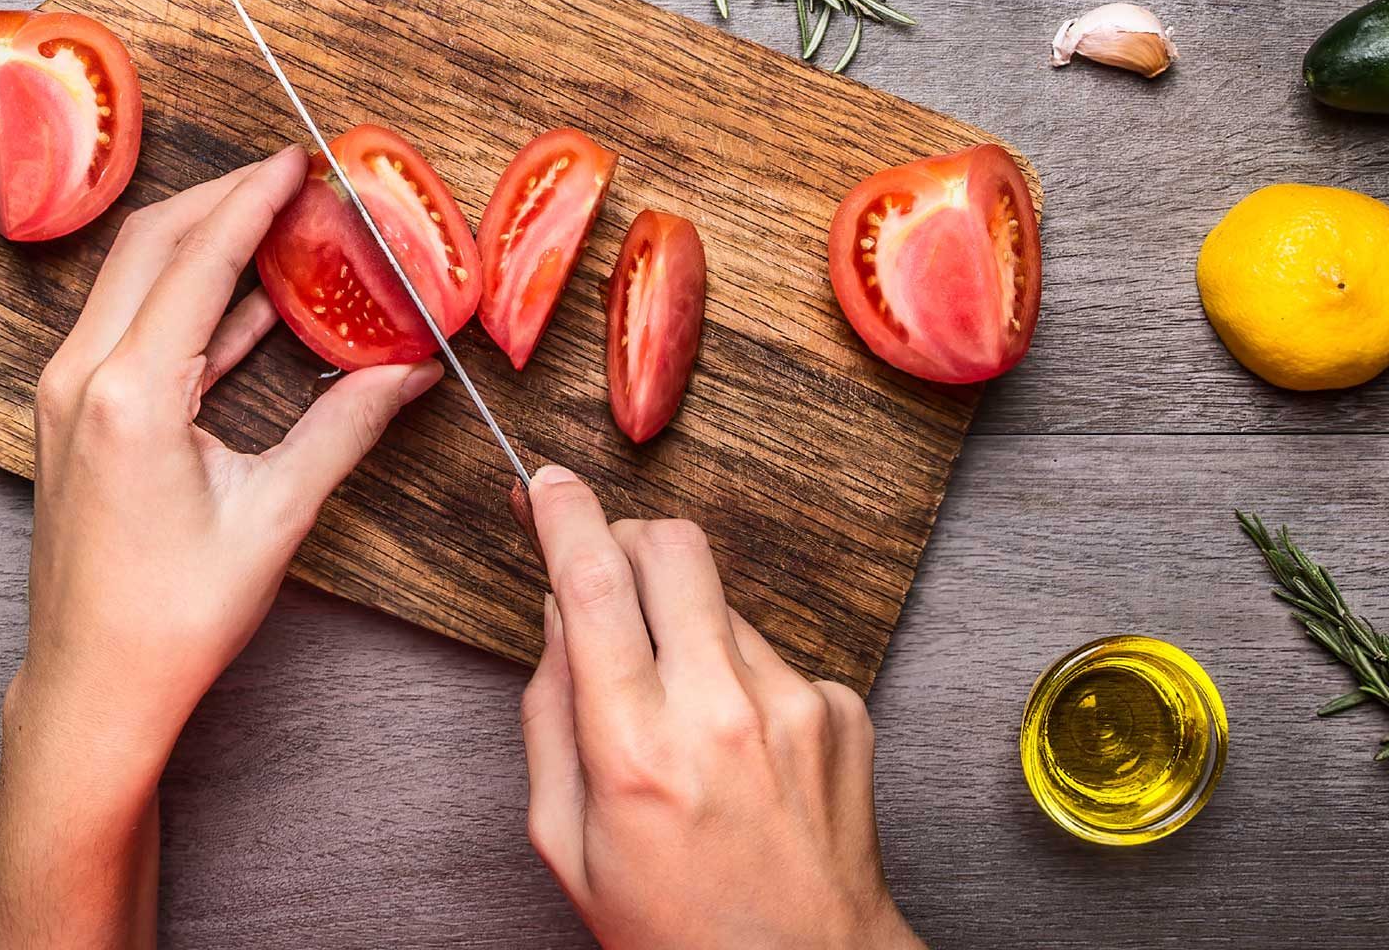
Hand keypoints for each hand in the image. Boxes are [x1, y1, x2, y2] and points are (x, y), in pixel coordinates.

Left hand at [0, 151, 440, 949]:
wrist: (93, 689)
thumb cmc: (175, 619)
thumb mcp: (274, 517)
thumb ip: (342, 429)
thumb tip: (409, 374)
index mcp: (131, 394)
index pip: (199, 259)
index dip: (253, 200)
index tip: (299, 161)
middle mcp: (83, 378)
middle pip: (151, 243)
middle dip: (222, 198)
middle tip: (291, 177)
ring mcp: (67, 394)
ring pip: (131, 278)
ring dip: (200, 242)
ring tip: (277, 222)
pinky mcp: (71, 415)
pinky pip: (127, 324)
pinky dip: (184, 297)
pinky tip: (250, 301)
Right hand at [519, 467, 922, 949]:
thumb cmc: (675, 927)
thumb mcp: (566, 840)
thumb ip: (548, 714)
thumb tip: (557, 613)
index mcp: (637, 748)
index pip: (593, 584)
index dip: (563, 514)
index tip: (546, 482)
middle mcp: (723, 713)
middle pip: (672, 545)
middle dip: (627, 540)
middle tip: (607, 580)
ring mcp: (795, 705)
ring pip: (720, 598)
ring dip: (686, 623)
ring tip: (683, 714)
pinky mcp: (842, 709)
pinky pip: (771, 650)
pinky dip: (741, 675)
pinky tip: (740, 748)